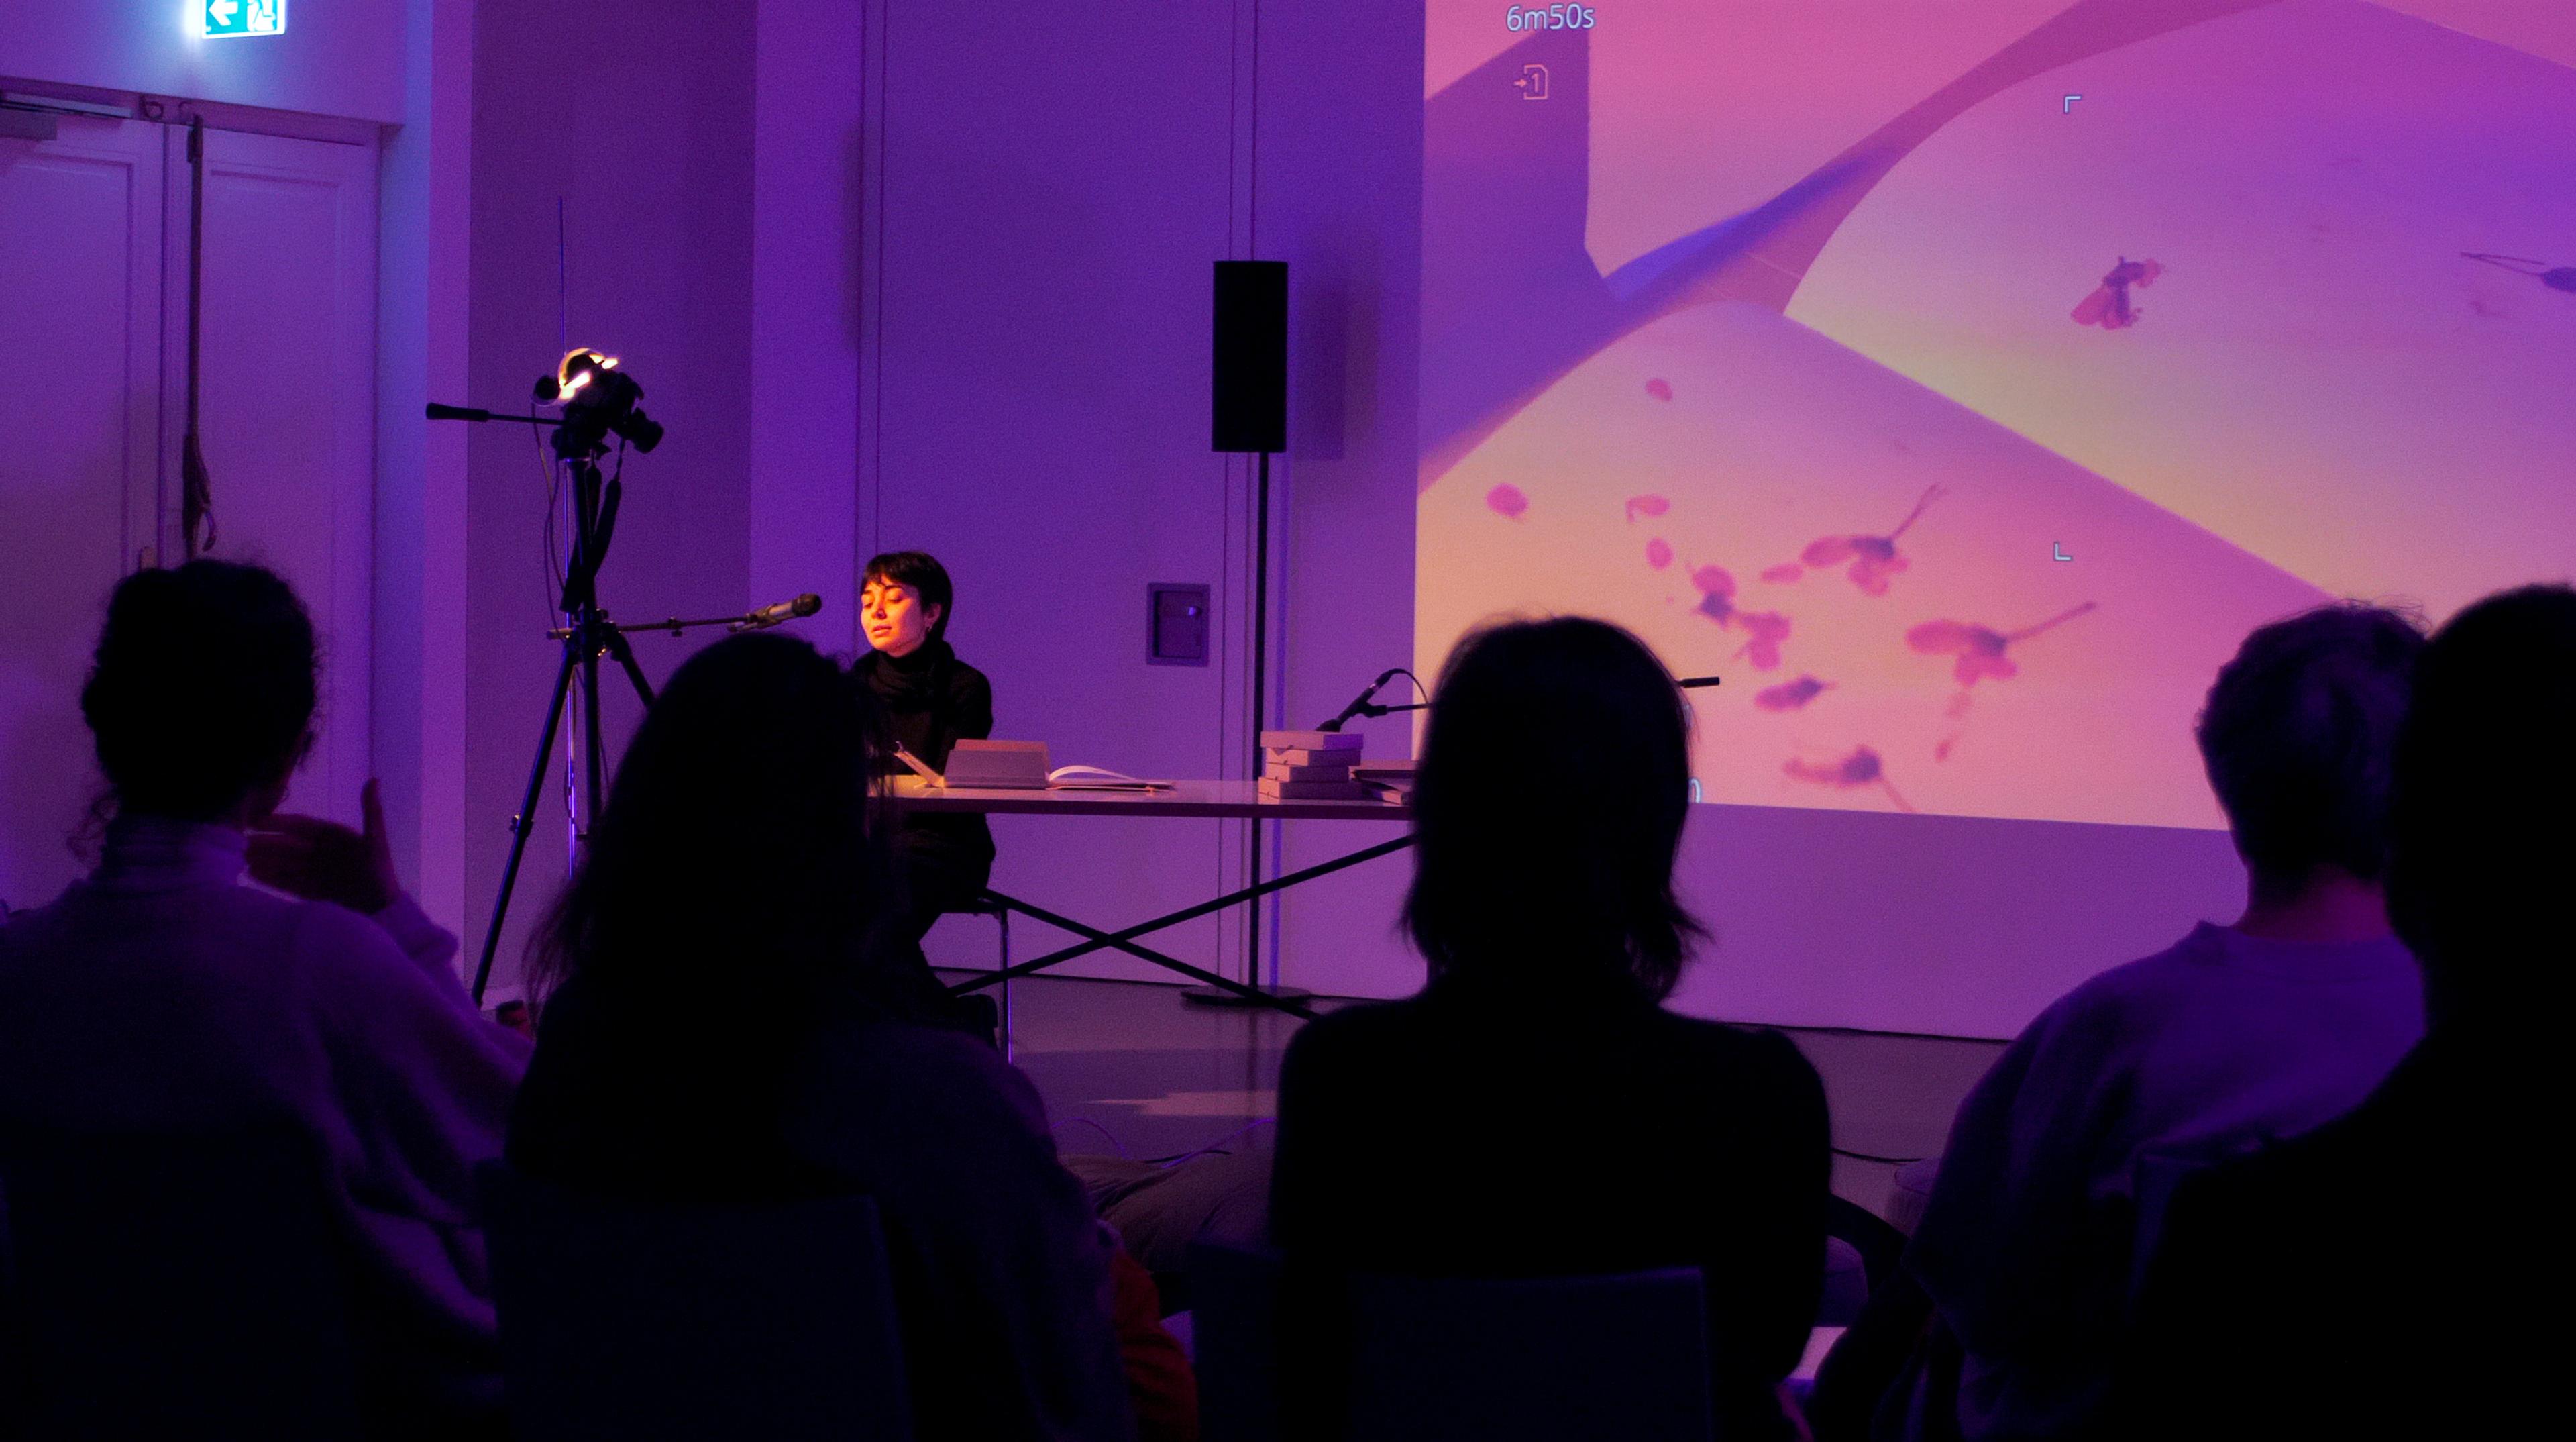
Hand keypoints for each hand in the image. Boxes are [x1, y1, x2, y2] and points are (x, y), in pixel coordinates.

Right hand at [249, 778, 399, 913]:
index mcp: (336, 837)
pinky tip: (254, 875)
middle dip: (267, 845)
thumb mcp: (375, 841)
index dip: (280, 823)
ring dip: (265, 861)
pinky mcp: (314, 892)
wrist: (382, 911)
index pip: (303, 826)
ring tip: (242, 860)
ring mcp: (317, 872)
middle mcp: (324, 853)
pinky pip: (289, 882)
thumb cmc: (379, 872)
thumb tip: (374, 779)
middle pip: (290, 846)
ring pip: (286, 864)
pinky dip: (272, 878)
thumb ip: (371, 811)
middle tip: (241, 845)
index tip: (256, 822)